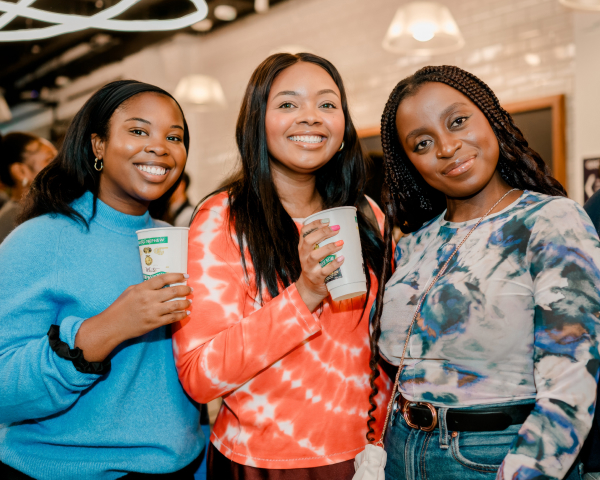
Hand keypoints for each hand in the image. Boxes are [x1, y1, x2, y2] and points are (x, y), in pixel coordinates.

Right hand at [75, 273, 191, 361]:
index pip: (164, 279)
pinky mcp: (154, 323)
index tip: (186, 275)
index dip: (177, 276)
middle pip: (173, 291)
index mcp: (143, 288)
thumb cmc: (121, 306)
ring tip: (190, 302)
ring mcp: (152, 312)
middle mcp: (149, 299)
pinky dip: (181, 315)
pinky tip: (186, 313)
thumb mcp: (130, 291)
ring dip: (186, 303)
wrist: (113, 325)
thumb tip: (161, 283)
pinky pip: (172, 318)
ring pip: (175, 305)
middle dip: (185, 289)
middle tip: (190, 289)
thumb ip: (145, 286)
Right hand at [296, 219, 344, 311]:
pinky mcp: (316, 278)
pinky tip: (342, 259)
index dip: (314, 224)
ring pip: (315, 256)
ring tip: (341, 243)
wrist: (310, 288)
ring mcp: (308, 267)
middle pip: (308, 241)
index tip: (327, 220)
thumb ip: (323, 242)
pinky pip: (324, 271)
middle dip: (323, 233)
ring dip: (329, 248)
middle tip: (337, 229)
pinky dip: (333, 264)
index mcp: (303, 247)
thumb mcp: (314, 253)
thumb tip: (343, 229)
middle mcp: (303, 256)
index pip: (304, 232)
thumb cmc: (316, 266)